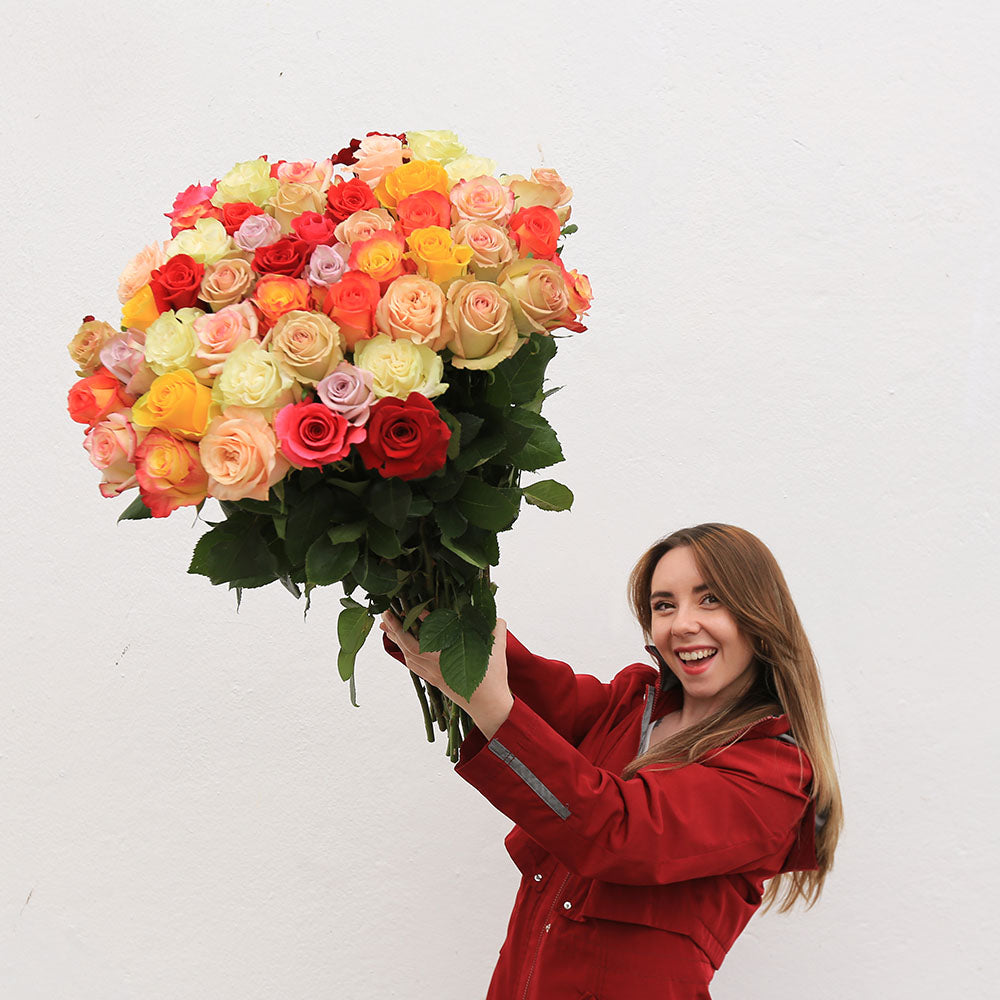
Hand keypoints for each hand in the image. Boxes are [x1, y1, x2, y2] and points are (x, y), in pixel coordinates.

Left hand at [380, 613, 513, 737]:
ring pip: (408, 656)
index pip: (426, 634)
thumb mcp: (497, 649)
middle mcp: (435, 665)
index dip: (415, 620)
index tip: (406, 608)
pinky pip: (413, 666)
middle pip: (408, 645)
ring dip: (396, 640)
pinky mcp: (434, 681)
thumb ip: (496, 628)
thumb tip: (496, 616)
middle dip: (395, 628)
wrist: (489, 707)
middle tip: (385, 613)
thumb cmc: (493, 678)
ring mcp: (433, 674)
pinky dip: (404, 654)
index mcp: (447, 655)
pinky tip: (402, 648)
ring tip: (386, 627)